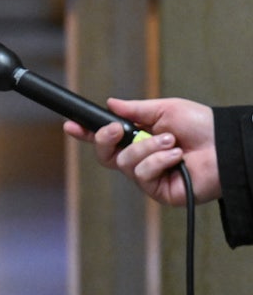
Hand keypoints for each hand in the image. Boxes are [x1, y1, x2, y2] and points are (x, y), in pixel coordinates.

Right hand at [63, 97, 219, 206]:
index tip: (70, 125)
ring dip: (147, 148)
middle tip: (117, 129)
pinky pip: (143, 175)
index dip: (85, 133)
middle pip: (104, 155)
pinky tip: (176, 157)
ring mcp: (148, 176)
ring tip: (171, 142)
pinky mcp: (158, 191)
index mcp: (137, 138)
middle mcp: (139, 158)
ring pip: (125, 163)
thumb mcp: (163, 109)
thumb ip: (134, 110)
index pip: (105, 138)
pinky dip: (159, 161)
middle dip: (105, 139)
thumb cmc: (200, 126)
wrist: (225, 145)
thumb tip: (110, 104)